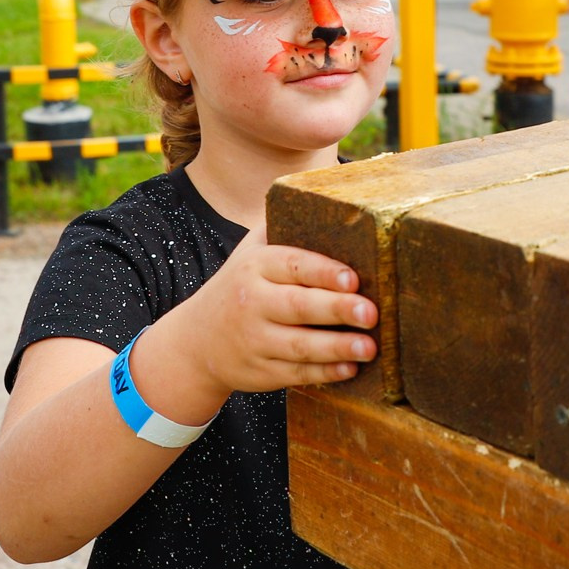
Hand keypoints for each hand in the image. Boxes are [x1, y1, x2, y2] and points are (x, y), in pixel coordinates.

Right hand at [163, 228, 377, 400]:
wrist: (195, 341)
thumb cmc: (241, 286)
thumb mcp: (250, 251)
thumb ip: (281, 228)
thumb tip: (330, 195)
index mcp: (255, 267)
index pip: (292, 265)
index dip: (323, 271)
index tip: (353, 278)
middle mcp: (252, 303)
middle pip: (299, 306)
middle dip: (337, 309)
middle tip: (372, 313)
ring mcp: (255, 341)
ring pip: (299, 345)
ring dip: (337, 347)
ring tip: (370, 346)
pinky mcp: (260, 372)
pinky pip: (296, 373)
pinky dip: (324, 373)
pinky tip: (350, 369)